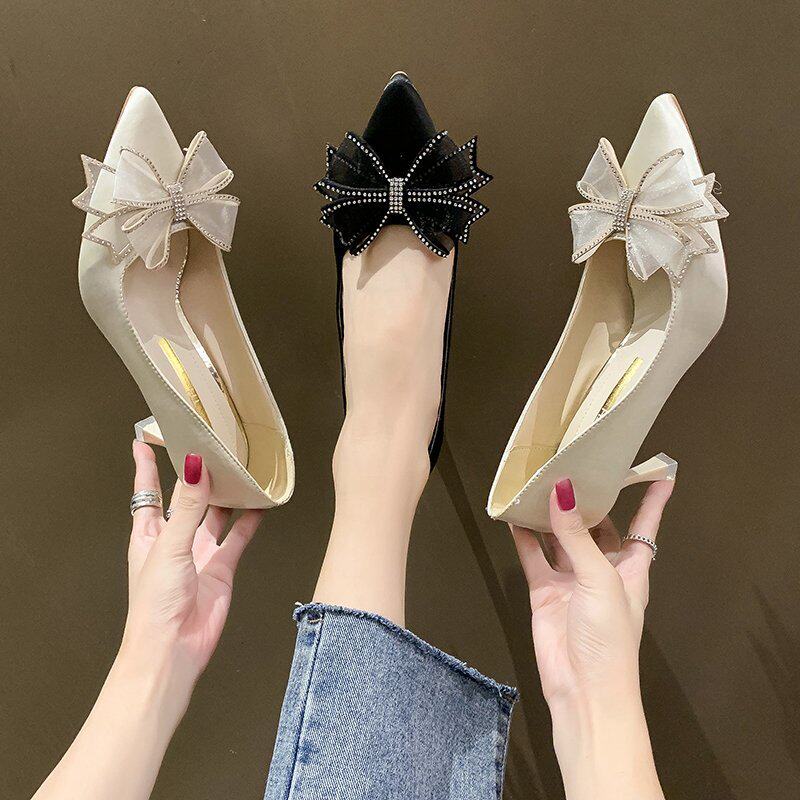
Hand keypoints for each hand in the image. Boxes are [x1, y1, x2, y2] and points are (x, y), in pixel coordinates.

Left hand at [123, 441, 263, 680]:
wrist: (173, 650)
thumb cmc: (155, 605)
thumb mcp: (169, 546)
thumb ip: (188, 506)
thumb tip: (196, 467)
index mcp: (148, 536)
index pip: (146, 493)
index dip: (146, 467)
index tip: (145, 441)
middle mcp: (173, 542)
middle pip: (185, 499)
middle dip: (194, 475)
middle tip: (209, 447)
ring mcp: (198, 555)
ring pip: (214, 515)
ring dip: (225, 495)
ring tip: (239, 469)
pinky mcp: (221, 568)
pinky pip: (238, 538)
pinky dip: (250, 521)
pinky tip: (260, 505)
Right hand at [513, 478, 672, 799]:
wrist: (584, 689)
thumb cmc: (610, 639)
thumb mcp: (600, 580)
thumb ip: (577, 535)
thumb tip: (561, 491)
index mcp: (630, 569)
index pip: (645, 527)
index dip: (652, 502)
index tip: (659, 473)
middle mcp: (602, 570)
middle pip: (597, 526)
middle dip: (588, 500)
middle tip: (573, 465)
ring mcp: (572, 580)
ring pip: (561, 537)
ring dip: (551, 514)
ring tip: (538, 482)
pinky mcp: (545, 591)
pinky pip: (534, 556)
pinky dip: (524, 537)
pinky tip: (513, 516)